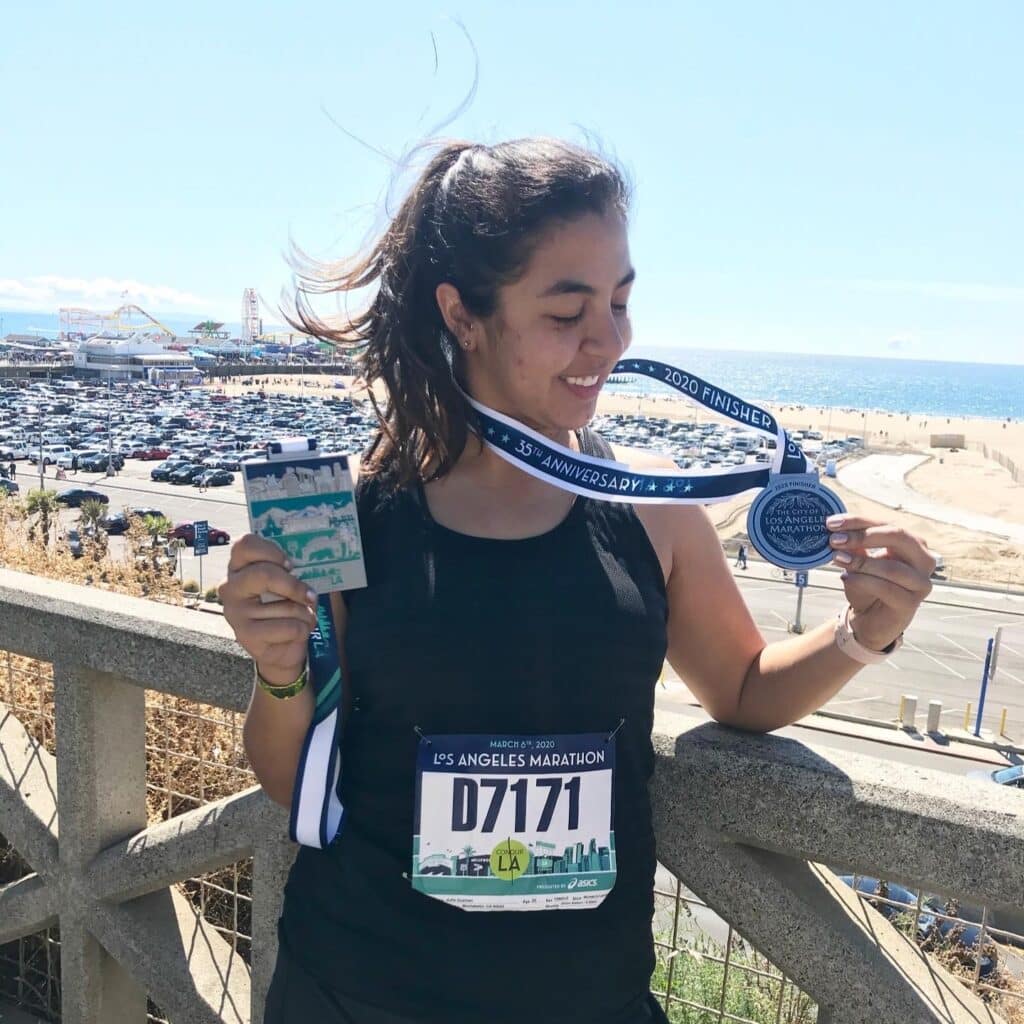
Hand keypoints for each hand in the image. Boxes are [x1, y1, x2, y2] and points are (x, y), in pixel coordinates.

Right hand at [218, 535, 317, 681]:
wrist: (281, 648)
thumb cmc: (286, 607)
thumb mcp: (289, 584)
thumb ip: (291, 570)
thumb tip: (310, 563)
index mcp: (240, 567)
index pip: (245, 544)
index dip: (272, 551)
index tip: (290, 565)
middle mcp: (230, 587)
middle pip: (264, 574)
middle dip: (294, 586)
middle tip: (308, 595)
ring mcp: (235, 612)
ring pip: (285, 606)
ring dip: (306, 613)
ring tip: (303, 618)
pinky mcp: (245, 635)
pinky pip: (290, 627)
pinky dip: (303, 630)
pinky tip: (297, 633)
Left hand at [827, 515, 935, 650]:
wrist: (871, 620)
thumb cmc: (868, 586)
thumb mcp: (859, 561)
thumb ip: (854, 545)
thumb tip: (838, 528)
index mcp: (912, 543)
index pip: (886, 524)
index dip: (858, 521)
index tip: (831, 523)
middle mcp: (923, 559)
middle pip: (897, 536)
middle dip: (863, 535)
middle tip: (835, 539)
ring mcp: (921, 582)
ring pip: (891, 566)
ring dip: (860, 562)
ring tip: (837, 558)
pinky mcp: (911, 603)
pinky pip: (886, 588)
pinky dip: (863, 581)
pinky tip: (845, 577)